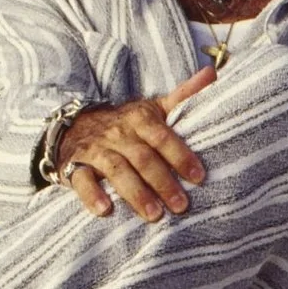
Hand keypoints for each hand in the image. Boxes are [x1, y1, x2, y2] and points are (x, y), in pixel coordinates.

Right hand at [57, 68, 214, 221]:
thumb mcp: (153, 108)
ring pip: (116, 170)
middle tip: (181, 205)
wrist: (75, 126)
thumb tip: (213, 73)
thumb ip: (183, 96)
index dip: (180, 155)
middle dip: (163, 182)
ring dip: (135, 193)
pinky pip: (81, 180)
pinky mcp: (74, 166)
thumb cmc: (125, 124)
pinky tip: (105, 211)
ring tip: (154, 216)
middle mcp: (117, 133)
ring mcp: (95, 150)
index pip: (162, 137)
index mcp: (139, 118)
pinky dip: (92, 195)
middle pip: (142, 158)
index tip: (199, 177)